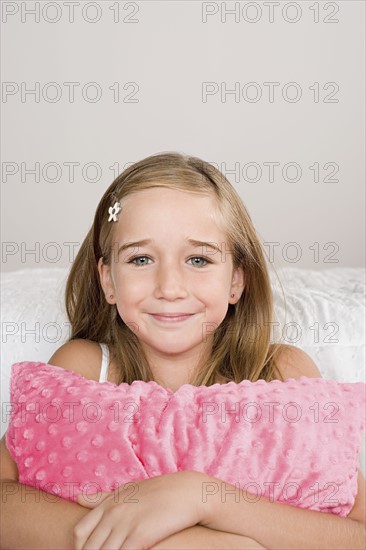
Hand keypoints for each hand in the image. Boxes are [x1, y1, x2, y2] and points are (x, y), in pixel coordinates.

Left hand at [74, 470, 206, 548]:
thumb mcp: (127, 490)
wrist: (187, 492)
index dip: (79, 549)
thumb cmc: (158, 492)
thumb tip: (77, 498)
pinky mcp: (140, 536)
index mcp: (109, 503)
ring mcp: (126, 524)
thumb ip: (102, 497)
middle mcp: (113, 513)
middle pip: (89, 547)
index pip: (80, 532)